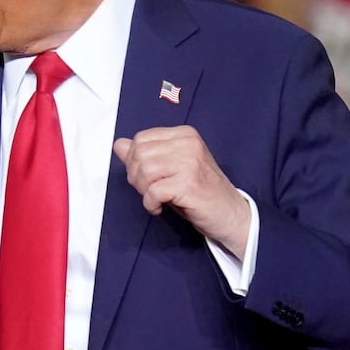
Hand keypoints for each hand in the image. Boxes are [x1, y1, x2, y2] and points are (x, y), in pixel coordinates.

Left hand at [112, 126, 250, 257]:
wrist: (230, 214)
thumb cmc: (201, 192)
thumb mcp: (171, 168)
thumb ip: (146, 155)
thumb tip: (118, 144)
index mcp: (184, 135)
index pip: (141, 139)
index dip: (134, 161)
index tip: (145, 177)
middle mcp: (188, 143)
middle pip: (139, 154)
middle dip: (136, 177)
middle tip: (149, 191)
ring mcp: (190, 162)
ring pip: (144, 171)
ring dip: (143, 191)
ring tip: (156, 199)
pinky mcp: (189, 183)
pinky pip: (153, 191)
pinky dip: (151, 204)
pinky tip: (160, 208)